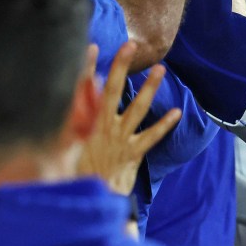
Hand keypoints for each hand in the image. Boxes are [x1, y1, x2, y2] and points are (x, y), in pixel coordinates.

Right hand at [78, 43, 180, 195]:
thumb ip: (72, 123)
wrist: (87, 200)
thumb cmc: (77, 172)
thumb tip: (83, 95)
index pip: (82, 90)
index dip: (86, 69)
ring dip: (149, 88)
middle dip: (121, 67)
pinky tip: (177, 112)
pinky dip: (164, 125)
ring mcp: (119, 139)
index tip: (92, 47)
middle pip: (111, 91)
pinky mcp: (132, 153)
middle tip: (130, 45)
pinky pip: (151, 136)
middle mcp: (101, 127)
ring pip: (136, 108)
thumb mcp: (67, 147)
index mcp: (81, 125)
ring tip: (161, 69)